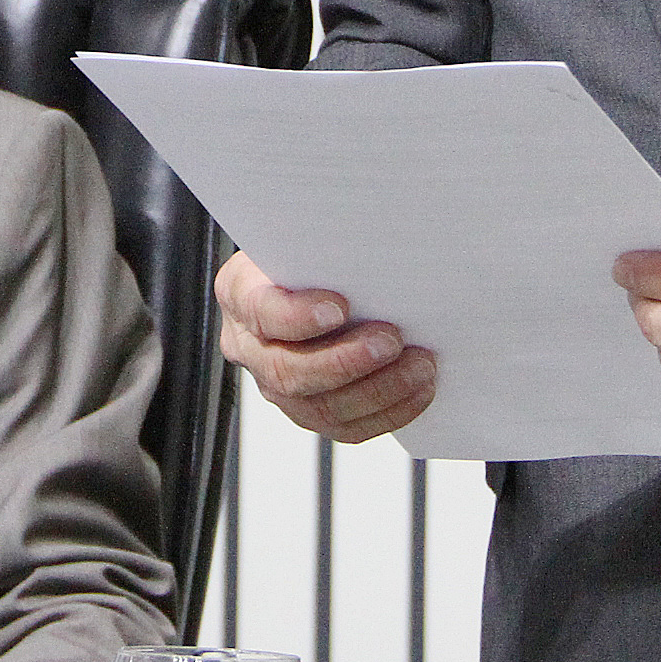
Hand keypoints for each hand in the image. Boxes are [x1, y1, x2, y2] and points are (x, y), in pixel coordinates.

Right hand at [216, 250, 437, 444]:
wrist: (312, 272)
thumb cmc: (312, 248)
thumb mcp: (306, 234)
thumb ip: (325, 246)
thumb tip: (374, 250)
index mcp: (239, 293)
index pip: (260, 312)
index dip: (297, 316)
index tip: (340, 306)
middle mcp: (248, 347)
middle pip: (287, 372)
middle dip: (345, 361)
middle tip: (392, 341)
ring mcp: (275, 386)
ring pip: (319, 409)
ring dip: (378, 390)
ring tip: (420, 366)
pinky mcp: (309, 411)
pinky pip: (346, 427)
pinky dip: (389, 412)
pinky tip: (420, 389)